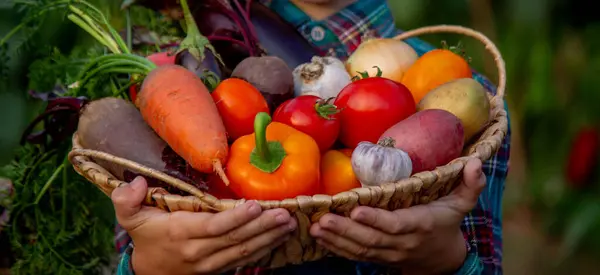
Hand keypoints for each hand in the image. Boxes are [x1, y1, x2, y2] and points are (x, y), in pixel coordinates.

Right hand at [112, 177, 296, 274]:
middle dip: (263, 227)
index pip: (213, 226)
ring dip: (269, 238)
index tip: (255, 206)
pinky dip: (264, 249)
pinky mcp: (219, 269)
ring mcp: (211, 263)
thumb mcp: (130, 217)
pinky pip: (245, 260)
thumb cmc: (145, 236)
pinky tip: (280, 237)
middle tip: (285, 214)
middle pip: (235, 239)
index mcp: (180, 232)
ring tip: (289, 224)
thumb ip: (126, 199)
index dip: (235, 218)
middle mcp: (198, 250)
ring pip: (244, 251)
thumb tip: (137, 182)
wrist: (148, 271)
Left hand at [310, 158, 485, 274]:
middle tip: (324, 218)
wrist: (441, 260)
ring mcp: (388, 253)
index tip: (356, 210)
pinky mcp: (378, 258)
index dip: (376, 220)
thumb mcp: (461, 205)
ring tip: (316, 227)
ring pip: (360, 250)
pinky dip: (336, 248)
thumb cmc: (446, 224)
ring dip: (336, 239)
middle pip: (372, 239)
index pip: (396, 225)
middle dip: (345, 230)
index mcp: (421, 225)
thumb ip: (470, 185)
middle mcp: (402, 242)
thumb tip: (475, 162)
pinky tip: (319, 236)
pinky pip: (355, 256)